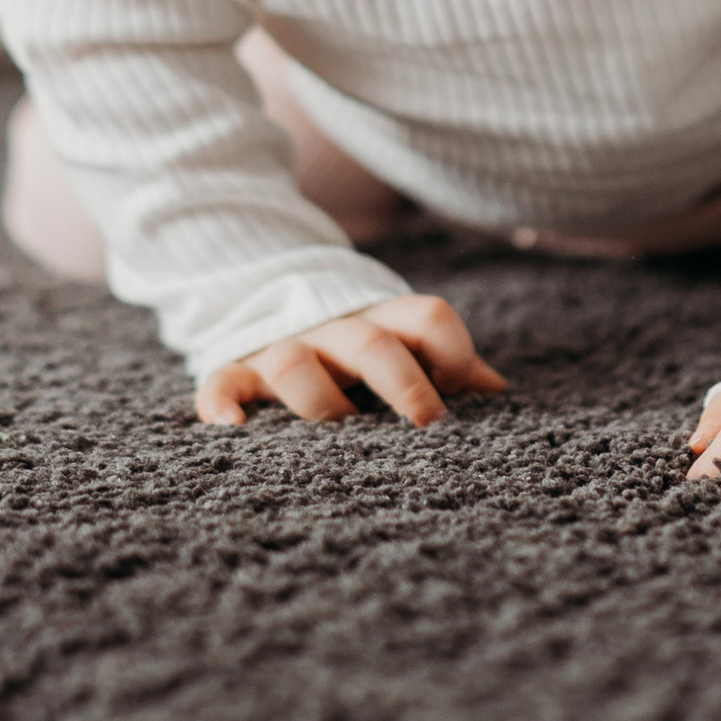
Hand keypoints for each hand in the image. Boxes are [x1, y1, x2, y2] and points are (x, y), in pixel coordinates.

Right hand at [196, 295, 509, 430]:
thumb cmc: (355, 338)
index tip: (458, 387)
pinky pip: (221, 381)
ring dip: (322, 401)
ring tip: (342, 433)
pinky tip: (233, 427)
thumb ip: (443, 358)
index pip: (428, 317)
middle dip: (404, 382)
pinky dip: (221, 402)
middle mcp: (333, 329)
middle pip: (372, 344)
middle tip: (428, 421)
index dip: (451, 350)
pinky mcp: (236, 366)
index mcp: (382, 319)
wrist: (266, 287)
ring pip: (296, 362)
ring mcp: (282, 346)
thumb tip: (499, 390)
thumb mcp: (399, 339)